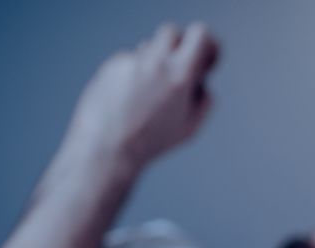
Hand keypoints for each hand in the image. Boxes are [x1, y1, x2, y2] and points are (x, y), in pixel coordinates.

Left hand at [68, 22, 218, 166]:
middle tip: (176, 68)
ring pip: (148, 48)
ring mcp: (132, 62)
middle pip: (172, 33)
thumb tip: (202, 83)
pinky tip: (127, 100)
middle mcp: (156, 62)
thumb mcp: (190, 127)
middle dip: (177, 48)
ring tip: (146, 95)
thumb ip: (204, 100)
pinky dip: (132, 76)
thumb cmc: (150, 143)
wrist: (108, 148)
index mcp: (180, 75)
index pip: (200, 34)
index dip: (206, 43)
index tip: (204, 58)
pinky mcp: (112, 66)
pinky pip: (128, 62)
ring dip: (154, 63)